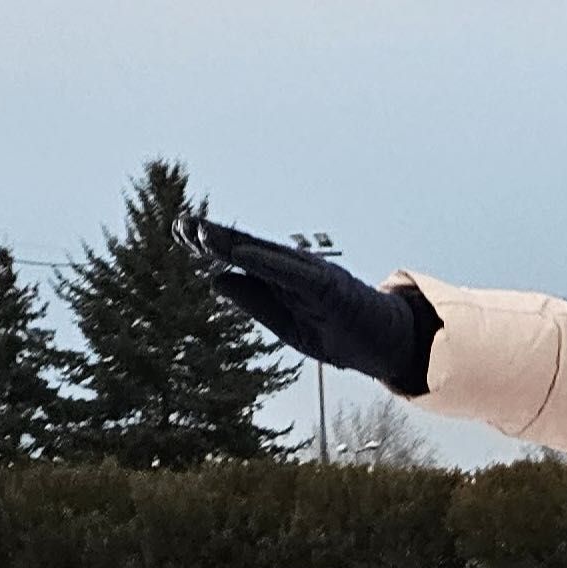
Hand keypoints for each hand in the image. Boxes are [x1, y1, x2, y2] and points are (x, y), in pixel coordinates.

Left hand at [175, 213, 439, 395]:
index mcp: (280, 281)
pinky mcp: (329, 286)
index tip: (180, 233)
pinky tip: (242, 253)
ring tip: (202, 233)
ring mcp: (312, 275)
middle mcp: (293, 270)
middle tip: (180, 223)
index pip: (240, 258)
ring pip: (266, 255)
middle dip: (214, 238)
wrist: (386, 343)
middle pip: (248, 249)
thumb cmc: (338, 333)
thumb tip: (215, 280)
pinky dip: (268, 262)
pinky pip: (293, 273)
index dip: (210, 246)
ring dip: (235, 243)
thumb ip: (255, 303)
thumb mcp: (287, 326)